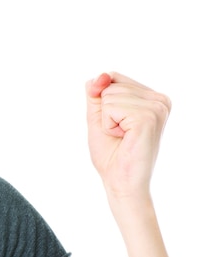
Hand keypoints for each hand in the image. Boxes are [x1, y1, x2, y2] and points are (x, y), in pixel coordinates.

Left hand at [85, 72, 170, 201]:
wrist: (120, 182)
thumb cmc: (111, 153)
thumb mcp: (98, 115)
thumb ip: (97, 92)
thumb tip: (101, 75)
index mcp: (153, 97)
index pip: (113, 77)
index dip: (102, 99)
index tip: (116, 123)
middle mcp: (160, 99)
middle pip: (110, 84)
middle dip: (105, 112)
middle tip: (119, 133)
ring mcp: (157, 108)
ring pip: (109, 96)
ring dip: (106, 120)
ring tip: (123, 136)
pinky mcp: (148, 118)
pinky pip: (110, 108)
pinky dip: (108, 125)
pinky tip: (124, 138)